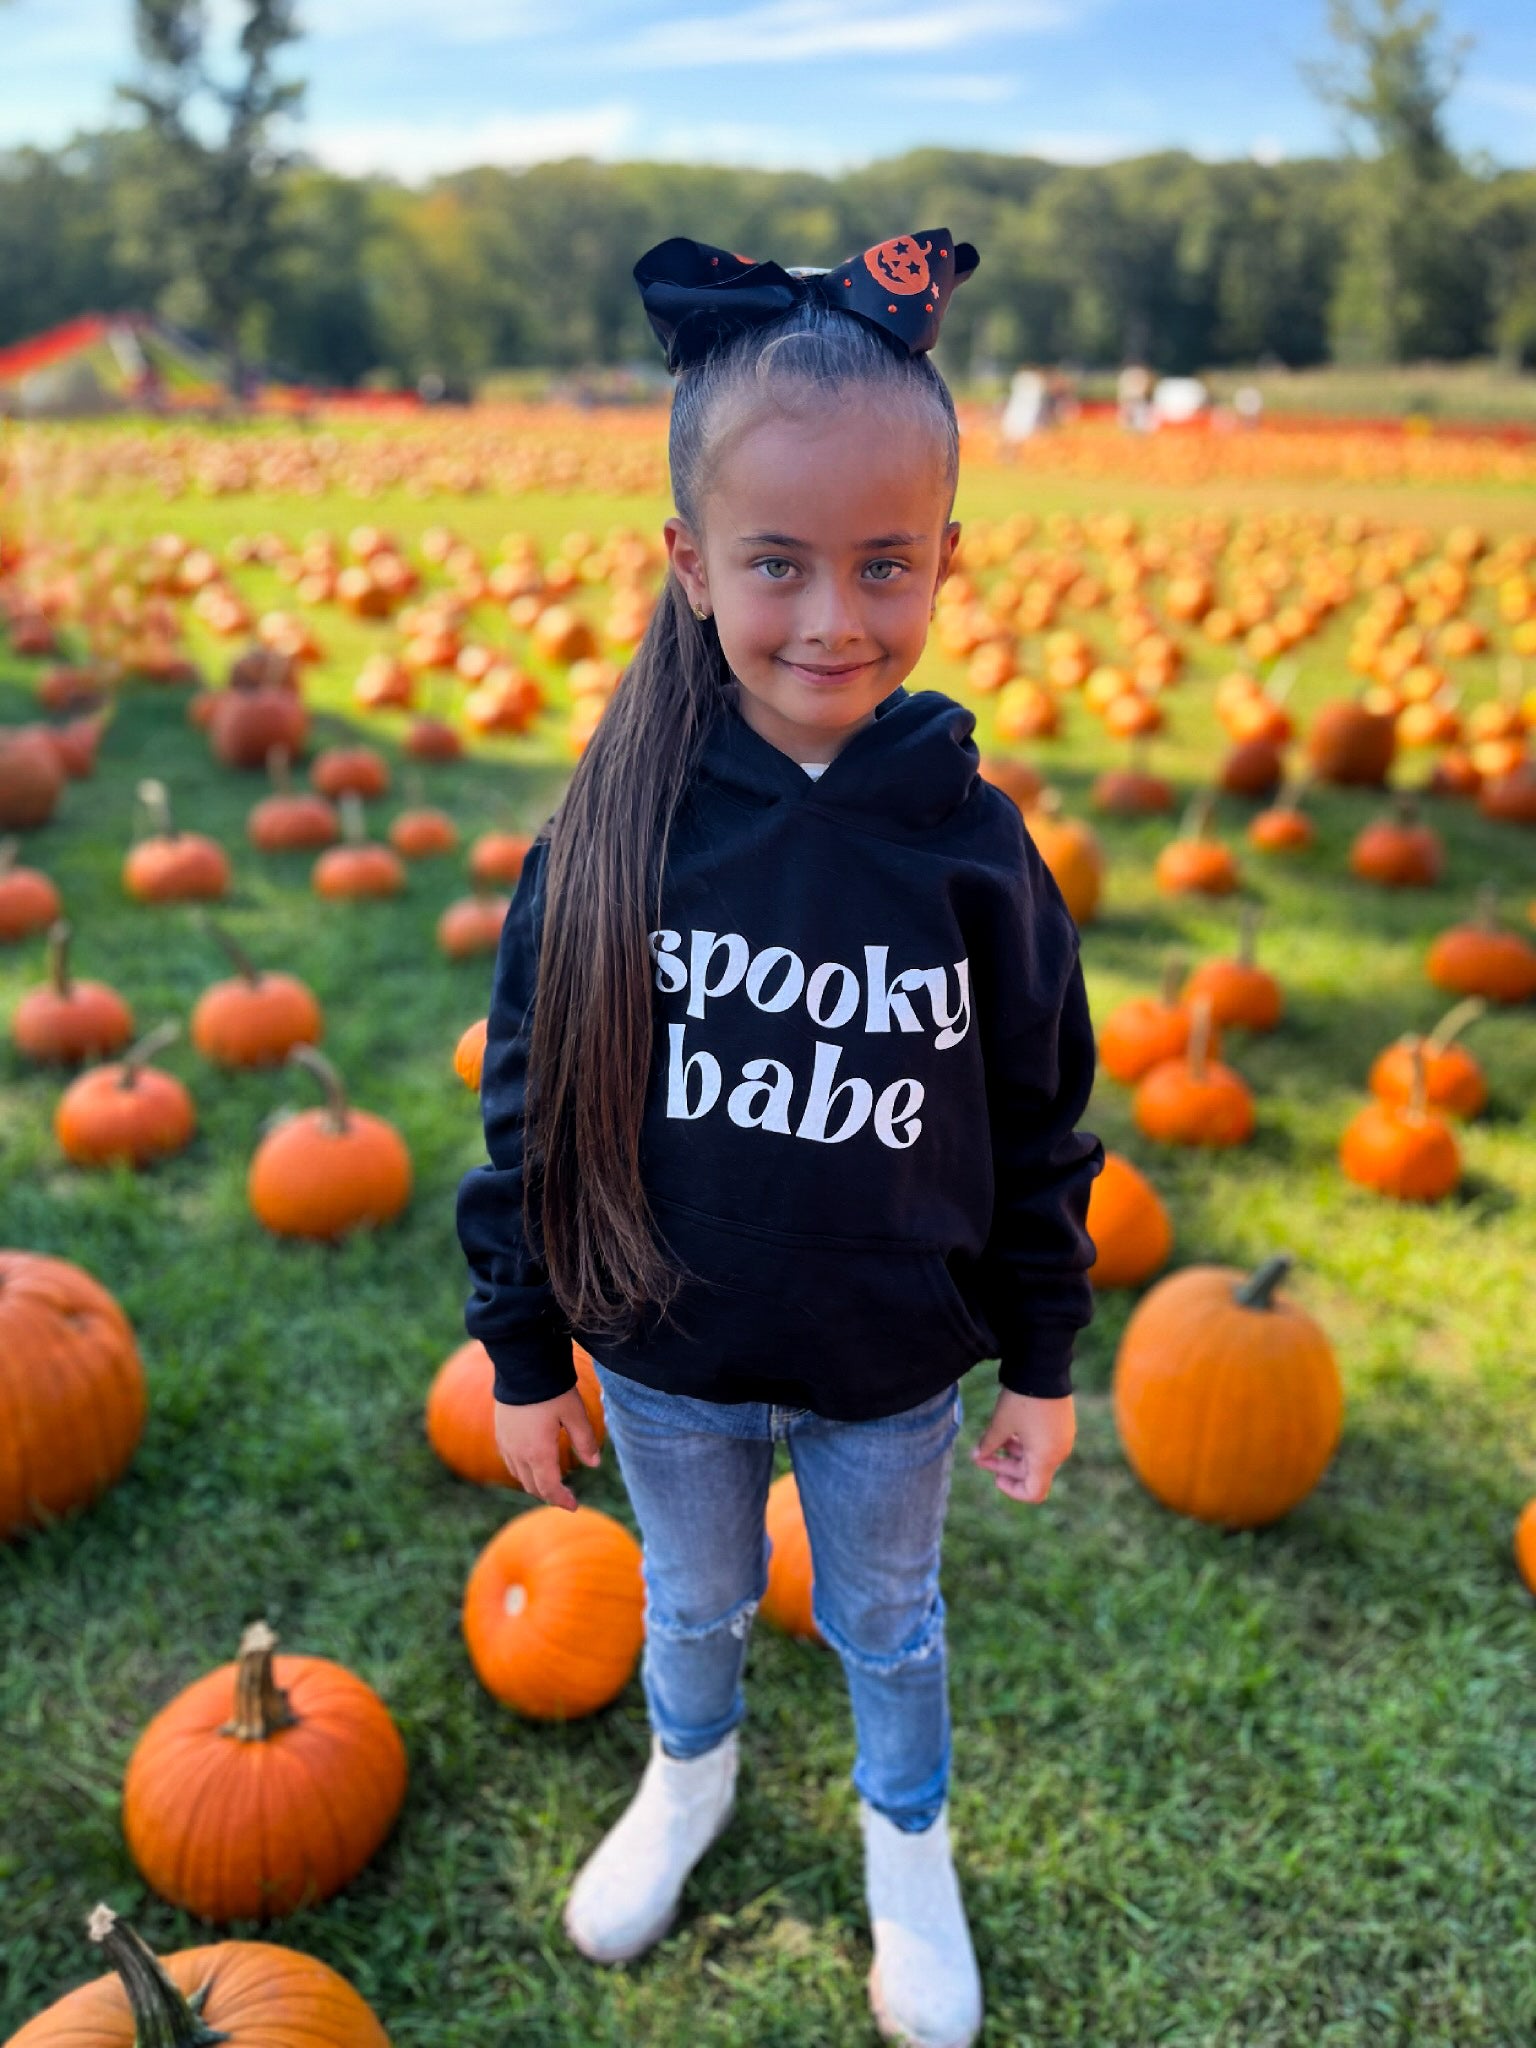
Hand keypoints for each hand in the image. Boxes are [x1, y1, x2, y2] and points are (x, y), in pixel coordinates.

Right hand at [493, 1386, 601, 1512]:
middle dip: (550, 1494)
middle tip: (566, 1496)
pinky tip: (533, 1464)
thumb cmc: (551, 1389)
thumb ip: (585, 1441)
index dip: (562, 1500)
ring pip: (520, 1476)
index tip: (574, 1506)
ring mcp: (506, 1444)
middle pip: (533, 1486)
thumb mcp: (575, 1414)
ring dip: (535, 1483)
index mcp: (539, 1452)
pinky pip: (510, 1463)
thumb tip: (594, 1464)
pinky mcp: (500, 1434)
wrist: (521, 1367)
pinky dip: (523, 1471)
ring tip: (551, 1482)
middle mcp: (519, 1453)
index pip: (549, 1488)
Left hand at [970, 1389, 1074, 1504]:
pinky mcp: (1062, 1425)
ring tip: (991, 1438)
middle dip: (1003, 1466)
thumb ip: (988, 1444)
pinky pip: (1043, 1443)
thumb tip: (977, 1457)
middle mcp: (1059, 1452)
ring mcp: (1062, 1438)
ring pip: (1035, 1457)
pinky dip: (1024, 1442)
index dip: (1013, 1490)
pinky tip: (1008, 1428)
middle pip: (1030, 1473)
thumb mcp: (1001, 1423)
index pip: (1034, 1493)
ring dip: (1012, 1453)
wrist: (1045, 1366)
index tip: (995, 1477)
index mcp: (1046, 1458)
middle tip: (980, 1454)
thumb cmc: (1022, 1399)